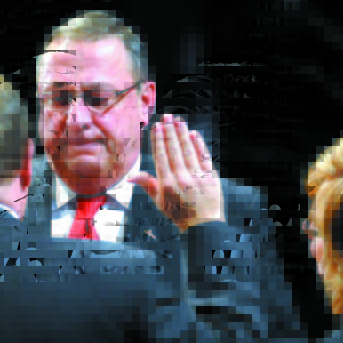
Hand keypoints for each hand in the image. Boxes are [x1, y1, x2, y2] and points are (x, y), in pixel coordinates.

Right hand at [129, 114, 223, 231]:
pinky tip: (194, 134)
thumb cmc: (179, 214)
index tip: (156, 126)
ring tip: (178, 120)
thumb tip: (132, 177)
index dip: (158, 140)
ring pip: (188, 151)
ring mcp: (197, 177)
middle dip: (170, 131)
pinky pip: (204, 158)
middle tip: (167, 116)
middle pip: (174, 150)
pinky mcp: (211, 178)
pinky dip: (199, 145)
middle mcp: (181, 179)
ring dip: (183, 134)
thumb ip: (149, 186)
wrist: (203, 226)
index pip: (161, 157)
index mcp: (166, 184)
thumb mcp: (160, 203)